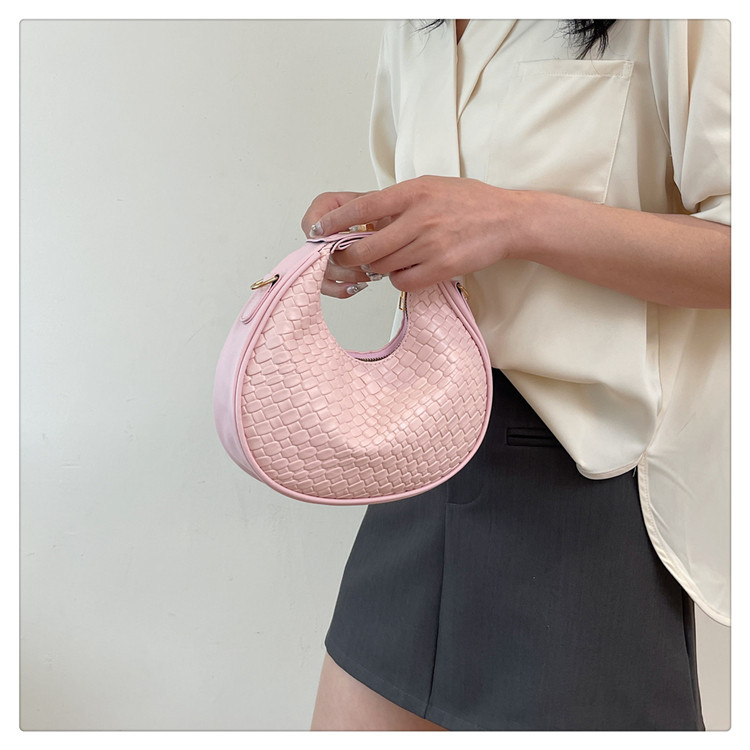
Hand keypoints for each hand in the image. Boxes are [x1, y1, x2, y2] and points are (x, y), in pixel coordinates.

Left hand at [308, 176, 522, 291]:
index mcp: (413, 192)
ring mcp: (432, 245)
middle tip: (347, 258)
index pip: (362, 208)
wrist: (506, 220)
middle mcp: (420, 218)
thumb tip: (362, 218)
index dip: (335, 223)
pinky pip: (403, 282)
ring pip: (384, 267)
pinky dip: (398, 280)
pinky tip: (407, 270)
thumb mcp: (429, 187)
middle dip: (349, 257)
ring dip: (378, 268)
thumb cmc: (466, 202)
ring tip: (387, 260)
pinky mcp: (443, 268)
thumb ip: (397, 201)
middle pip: (367, 247)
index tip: (318, 232)